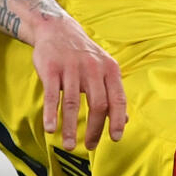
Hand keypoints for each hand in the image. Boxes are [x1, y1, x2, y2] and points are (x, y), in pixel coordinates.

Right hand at [29, 16, 126, 148]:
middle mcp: (94, 69)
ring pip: (74, 103)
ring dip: (71, 128)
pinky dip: (52, 114)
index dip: (117, 120)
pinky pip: (53, 96)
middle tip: (90, 145)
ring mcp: (72, 68)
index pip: (118, 99)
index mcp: (110, 69)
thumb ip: (113, 93)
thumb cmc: (83, 55)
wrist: (57, 29)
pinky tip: (50, 128)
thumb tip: (125, 121)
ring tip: (69, 145)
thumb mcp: (104, 69)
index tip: (115, 138)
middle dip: (95, 129)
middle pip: (98, 104)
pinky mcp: (51, 69)